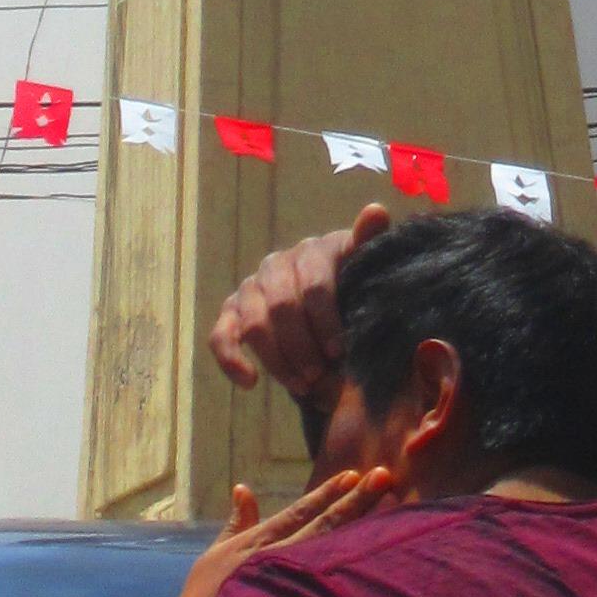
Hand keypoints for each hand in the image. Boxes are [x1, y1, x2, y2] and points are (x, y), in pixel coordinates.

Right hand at [177, 462, 392, 596]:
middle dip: (355, 500)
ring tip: (387, 503)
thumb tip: (245, 488)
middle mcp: (276, 560)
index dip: (328, 493)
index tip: (353, 475)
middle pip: (324, 525)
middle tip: (383, 475)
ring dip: (360, 525)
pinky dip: (352, 571)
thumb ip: (235, 524)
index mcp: (256, 545)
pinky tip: (375, 557)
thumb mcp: (214, 557)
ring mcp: (288, 587)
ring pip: (331, 551)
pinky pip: (330, 589)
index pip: (300, 513)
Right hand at [207, 203, 388, 400]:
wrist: (333, 309)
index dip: (325, 320)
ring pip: (254, 323)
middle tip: (319, 376)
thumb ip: (370, 241)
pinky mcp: (233, 310)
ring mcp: (253, 286)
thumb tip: (375, 210)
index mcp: (313, 251)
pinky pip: (221, 333)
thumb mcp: (366, 267)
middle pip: (282, 307)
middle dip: (301, 346)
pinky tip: (250, 382)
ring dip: (277, 359)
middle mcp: (278, 263)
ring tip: (302, 386)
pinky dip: (231, 359)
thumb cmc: (354, 288)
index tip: (339, 351)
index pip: (314, 283)